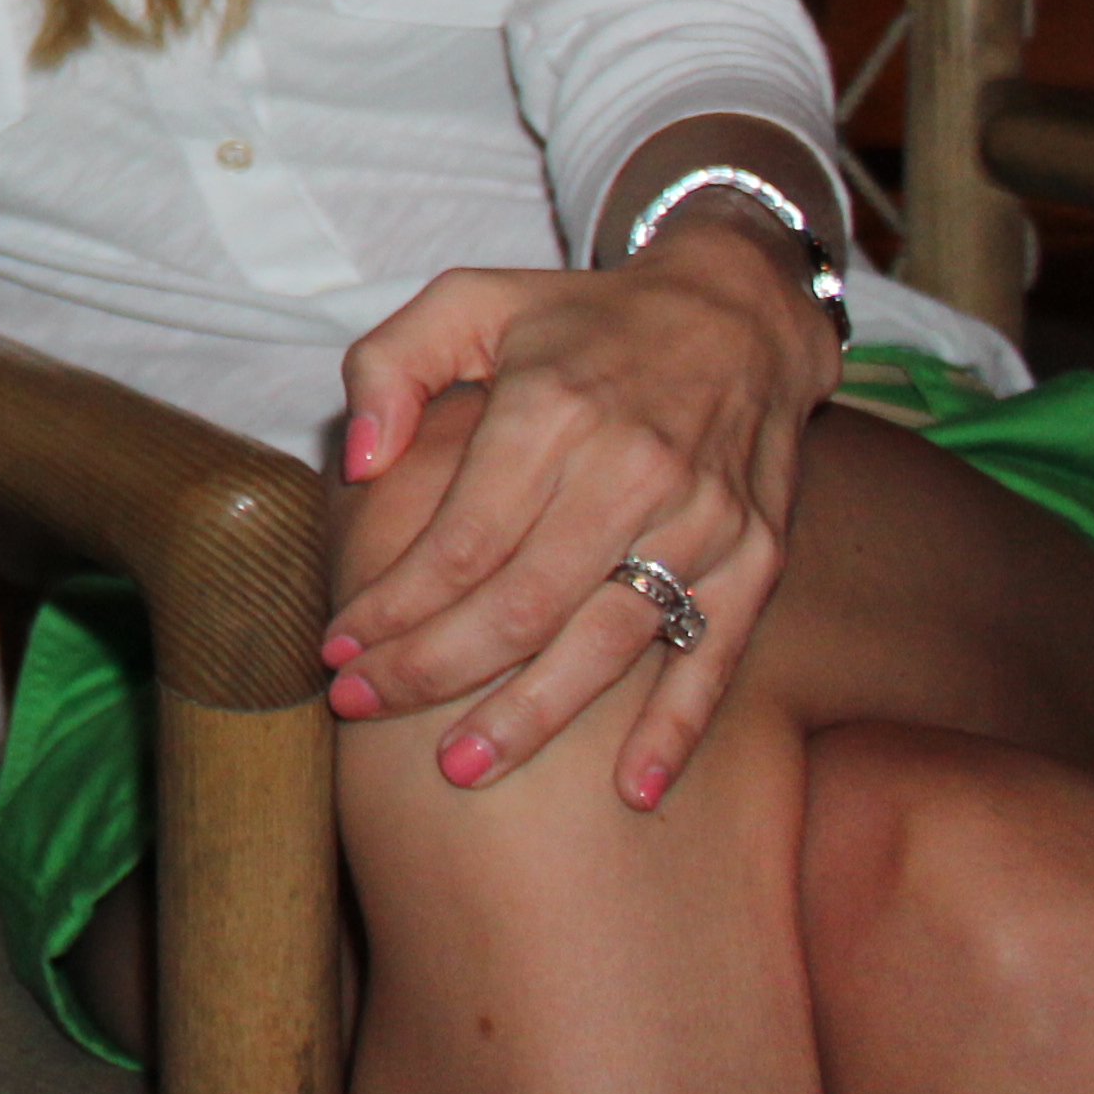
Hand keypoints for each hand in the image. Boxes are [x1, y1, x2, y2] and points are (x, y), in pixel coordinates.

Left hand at [321, 217, 836, 807]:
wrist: (735, 314)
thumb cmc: (577, 318)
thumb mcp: (466, 299)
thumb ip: (390, 366)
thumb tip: (358, 463)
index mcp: (554, 410)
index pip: (460, 540)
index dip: (394, 605)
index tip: (336, 648)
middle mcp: (633, 471)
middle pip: (522, 605)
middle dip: (433, 670)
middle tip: (362, 709)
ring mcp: (704, 522)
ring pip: (606, 643)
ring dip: (531, 717)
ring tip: (458, 770)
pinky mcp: (757, 558)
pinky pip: (717, 658)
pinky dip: (678, 731)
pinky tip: (634, 793)